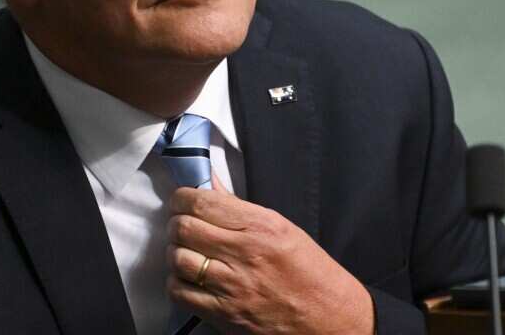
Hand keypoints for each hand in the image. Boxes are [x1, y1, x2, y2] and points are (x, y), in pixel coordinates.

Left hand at [166, 174, 373, 334]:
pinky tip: (189, 278)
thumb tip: (209, 186)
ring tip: (185, 252)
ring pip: (178, 259)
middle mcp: (246, 253)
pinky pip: (180, 292)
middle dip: (176, 223)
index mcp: (263, 226)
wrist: (329, 319)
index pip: (203, 203)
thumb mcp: (283, 229)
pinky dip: (177, 282)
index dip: (182, 198)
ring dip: (175, 253)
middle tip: (182, 225)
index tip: (182, 200)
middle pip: (185, 228)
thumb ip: (240, 209)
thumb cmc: (311, 272)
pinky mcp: (224, 315)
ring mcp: (233, 286)